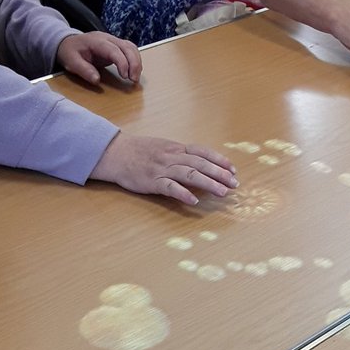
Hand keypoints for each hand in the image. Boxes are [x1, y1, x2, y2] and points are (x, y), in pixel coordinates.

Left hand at [56, 32, 142, 84]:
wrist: (69, 43)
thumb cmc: (70, 52)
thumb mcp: (71, 62)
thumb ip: (84, 70)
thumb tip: (97, 80)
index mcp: (97, 41)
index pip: (115, 50)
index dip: (122, 62)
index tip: (125, 76)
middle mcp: (108, 38)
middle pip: (127, 47)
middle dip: (134, 63)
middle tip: (134, 80)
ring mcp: (113, 41)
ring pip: (131, 48)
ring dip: (137, 63)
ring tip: (135, 78)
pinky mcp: (116, 47)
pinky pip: (130, 50)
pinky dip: (135, 61)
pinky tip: (134, 72)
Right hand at [90, 133, 237, 204]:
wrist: (115, 153)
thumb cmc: (139, 152)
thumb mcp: (163, 148)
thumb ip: (180, 156)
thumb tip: (200, 165)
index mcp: (176, 148)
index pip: (203, 152)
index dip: (219, 160)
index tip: (233, 169)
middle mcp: (172, 156)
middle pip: (200, 163)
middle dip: (220, 173)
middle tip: (235, 184)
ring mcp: (162, 169)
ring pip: (189, 174)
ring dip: (208, 183)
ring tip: (222, 192)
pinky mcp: (152, 181)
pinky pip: (169, 187)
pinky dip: (183, 193)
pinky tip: (194, 201)